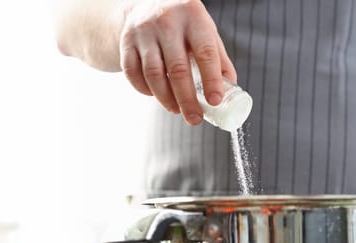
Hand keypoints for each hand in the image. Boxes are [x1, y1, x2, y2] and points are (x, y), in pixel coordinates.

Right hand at [120, 0, 236, 124]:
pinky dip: (145, 90)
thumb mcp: (205, 31)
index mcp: (193, 16)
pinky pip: (133, 73)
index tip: (215, 101)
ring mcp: (144, 31)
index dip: (211, 79)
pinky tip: (156, 96)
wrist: (145, 5)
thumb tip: (230, 89)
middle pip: (178, 69)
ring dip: (166, 99)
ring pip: (154, 74)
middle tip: (195, 118)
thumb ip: (218, 57)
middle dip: (187, 99)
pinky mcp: (126, 42)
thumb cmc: (184, 24)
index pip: (205, 52)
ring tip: (177, 110)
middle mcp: (167, 21)